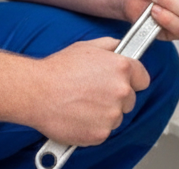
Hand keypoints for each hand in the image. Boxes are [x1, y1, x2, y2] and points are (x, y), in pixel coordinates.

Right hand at [31, 38, 149, 145]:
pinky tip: (77, 115)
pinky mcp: (101, 133)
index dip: (131, 80)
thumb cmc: (57, 70)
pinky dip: (92, 127)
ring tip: (81, 104)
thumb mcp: (86, 46)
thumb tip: (121, 48)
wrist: (35, 92)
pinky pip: (103, 131)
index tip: (121, 82)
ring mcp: (112, 114)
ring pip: (116, 117)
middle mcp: (121, 91)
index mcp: (121, 68)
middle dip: (115, 97)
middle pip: (130, 100)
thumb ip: (110, 46)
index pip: (143, 79)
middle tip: (92, 93)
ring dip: (104, 113)